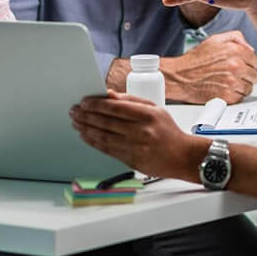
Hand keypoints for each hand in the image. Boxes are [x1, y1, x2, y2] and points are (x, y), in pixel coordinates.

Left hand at [71, 91, 203, 180]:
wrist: (182, 156)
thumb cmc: (168, 131)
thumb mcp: (155, 109)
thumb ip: (131, 101)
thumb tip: (109, 95)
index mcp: (147, 115)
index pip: (115, 107)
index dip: (96, 104)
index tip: (84, 101)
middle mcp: (140, 131)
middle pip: (106, 122)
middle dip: (86, 115)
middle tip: (75, 111)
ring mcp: (135, 147)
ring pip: (103, 137)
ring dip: (86, 129)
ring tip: (76, 122)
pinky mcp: (131, 160)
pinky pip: (107, 150)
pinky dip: (93, 142)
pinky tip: (86, 136)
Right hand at [161, 31, 256, 103]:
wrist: (180, 76)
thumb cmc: (195, 60)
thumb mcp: (214, 40)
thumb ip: (235, 37)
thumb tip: (249, 47)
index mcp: (234, 50)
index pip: (255, 60)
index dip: (248, 63)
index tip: (242, 65)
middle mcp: (235, 66)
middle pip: (254, 75)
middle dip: (246, 75)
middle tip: (235, 75)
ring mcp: (232, 82)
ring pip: (249, 87)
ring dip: (241, 86)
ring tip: (229, 82)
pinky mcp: (227, 96)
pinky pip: (240, 97)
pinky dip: (234, 95)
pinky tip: (225, 89)